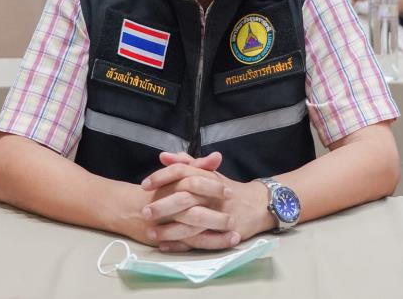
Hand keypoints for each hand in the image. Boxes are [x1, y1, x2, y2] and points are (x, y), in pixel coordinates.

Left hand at [140, 152, 273, 250]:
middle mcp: (212, 194)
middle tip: (144, 212)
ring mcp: (219, 214)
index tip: (144, 185)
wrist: (258, 204)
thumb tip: (164, 156)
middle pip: (185, 197)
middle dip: (163, 205)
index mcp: (207, 176)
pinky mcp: (224, 232)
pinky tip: (165, 246)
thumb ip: (186, 164)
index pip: (182, 172)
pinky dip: (181, 244)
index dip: (162, 177)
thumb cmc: (227, 189)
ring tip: (151, 233)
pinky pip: (200, 240)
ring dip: (169, 229)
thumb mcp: (209, 173)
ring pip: (191, 222)